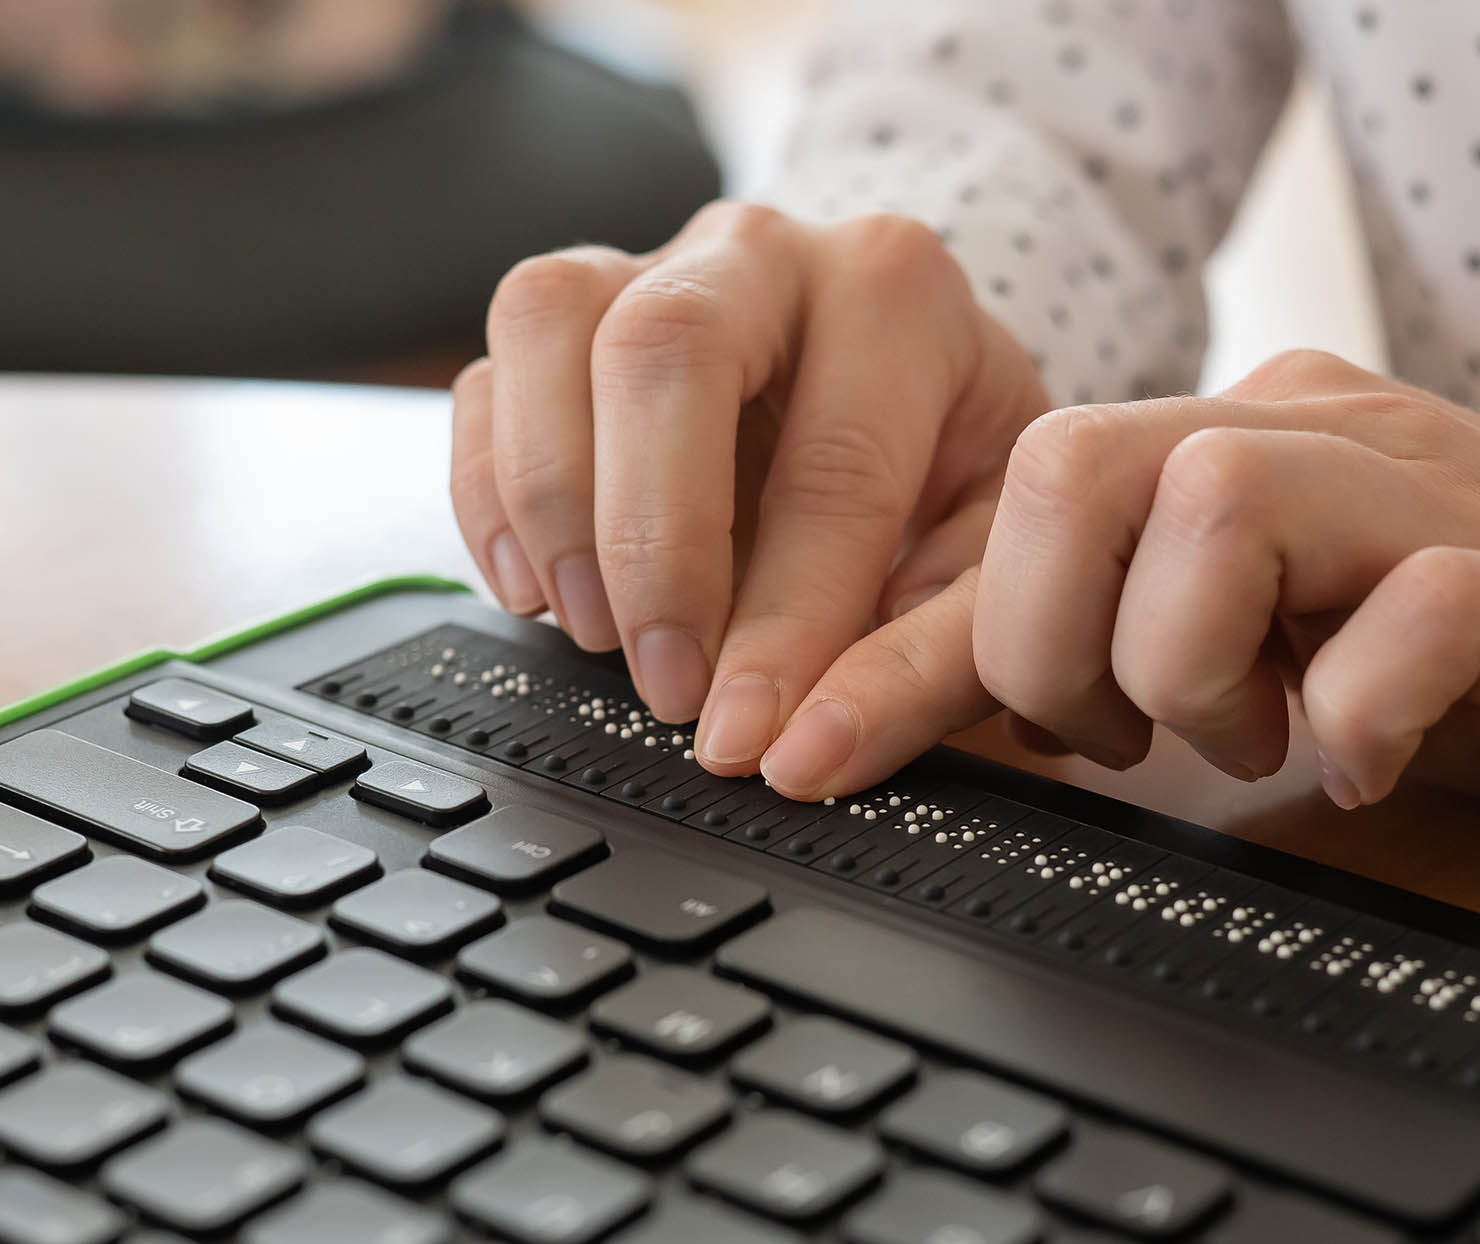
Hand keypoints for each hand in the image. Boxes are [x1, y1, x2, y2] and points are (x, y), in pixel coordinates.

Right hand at [450, 201, 1048, 770]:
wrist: (914, 399)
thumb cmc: (953, 479)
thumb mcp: (991, 572)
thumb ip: (921, 666)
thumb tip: (808, 752)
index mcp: (901, 297)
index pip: (830, 464)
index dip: (783, 620)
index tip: (747, 731)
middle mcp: (768, 255)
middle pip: (665, 346)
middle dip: (651, 541)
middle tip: (665, 682)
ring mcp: (651, 266)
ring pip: (549, 322)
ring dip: (553, 499)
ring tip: (595, 630)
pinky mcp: (569, 320)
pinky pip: (489, 373)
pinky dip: (488, 491)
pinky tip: (537, 590)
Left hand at [763, 351, 1479, 881]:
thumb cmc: (1468, 665)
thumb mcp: (1259, 656)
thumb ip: (1112, 661)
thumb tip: (932, 714)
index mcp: (1224, 451)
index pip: (1013, 512)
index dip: (890, 647)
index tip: (800, 756)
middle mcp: (1305, 443)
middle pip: (1078, 468)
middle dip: (1047, 641)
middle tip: (1123, 737)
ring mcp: (1424, 497)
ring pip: (1216, 509)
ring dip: (1189, 668)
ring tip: (1258, 735)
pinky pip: (1409, 609)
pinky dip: (1355, 710)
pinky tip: (1369, 757)